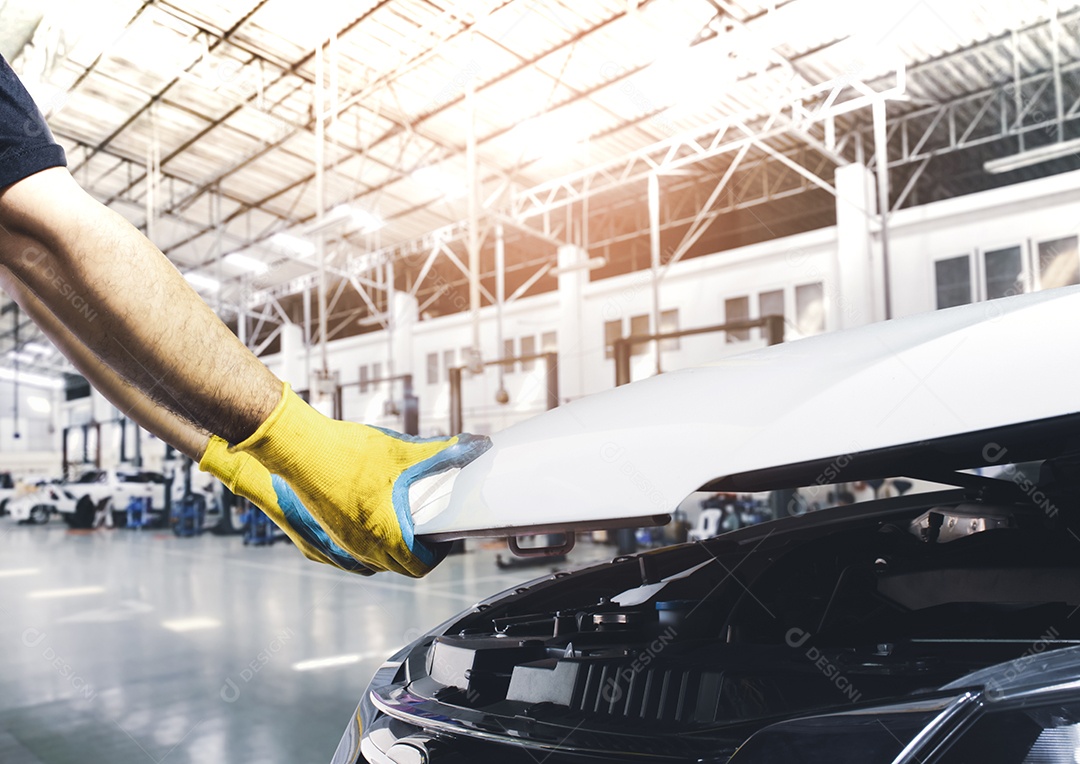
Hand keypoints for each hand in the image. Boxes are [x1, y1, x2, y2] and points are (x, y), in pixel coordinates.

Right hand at [211, 386, 491, 576]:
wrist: (295, 450)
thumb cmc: (346, 451)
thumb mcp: (401, 451)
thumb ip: (442, 453)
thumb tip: (477, 446)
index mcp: (385, 533)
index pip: (420, 564)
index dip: (436, 553)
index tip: (440, 537)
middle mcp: (361, 549)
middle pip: (398, 566)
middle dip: (414, 551)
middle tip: (422, 528)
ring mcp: (335, 548)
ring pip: (370, 565)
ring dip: (387, 552)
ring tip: (396, 526)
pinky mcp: (314, 543)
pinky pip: (345, 558)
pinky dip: (359, 549)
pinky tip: (363, 527)